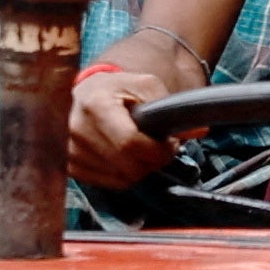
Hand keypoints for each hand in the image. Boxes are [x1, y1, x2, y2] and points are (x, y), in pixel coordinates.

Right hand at [66, 63, 170, 188]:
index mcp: (94, 104)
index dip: (157, 150)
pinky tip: (126, 157)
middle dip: (153, 161)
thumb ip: (171, 107)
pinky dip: (125, 174)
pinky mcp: (70, 166)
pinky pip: (109, 183)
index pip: (129, 143)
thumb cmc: (120, 88)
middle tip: (160, 147)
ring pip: (120, 178)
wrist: (87, 93)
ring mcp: (69, 151)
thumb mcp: (146, 86)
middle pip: (127, 166)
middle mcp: (75, 129)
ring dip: (140, 169)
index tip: (170, 144)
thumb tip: (200, 130)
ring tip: (142, 149)